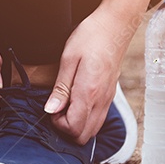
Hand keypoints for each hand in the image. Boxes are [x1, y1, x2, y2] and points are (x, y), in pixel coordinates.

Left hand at [45, 2, 141, 143]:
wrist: (114, 27)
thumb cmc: (90, 38)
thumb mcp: (68, 59)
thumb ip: (61, 88)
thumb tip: (51, 110)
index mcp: (89, 92)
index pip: (73, 128)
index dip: (57, 124)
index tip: (50, 108)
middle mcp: (101, 101)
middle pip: (83, 136)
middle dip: (65, 129)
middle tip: (56, 109)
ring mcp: (108, 100)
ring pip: (92, 131)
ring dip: (75, 125)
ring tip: (65, 105)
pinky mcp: (109, 96)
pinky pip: (97, 119)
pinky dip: (85, 119)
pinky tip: (75, 102)